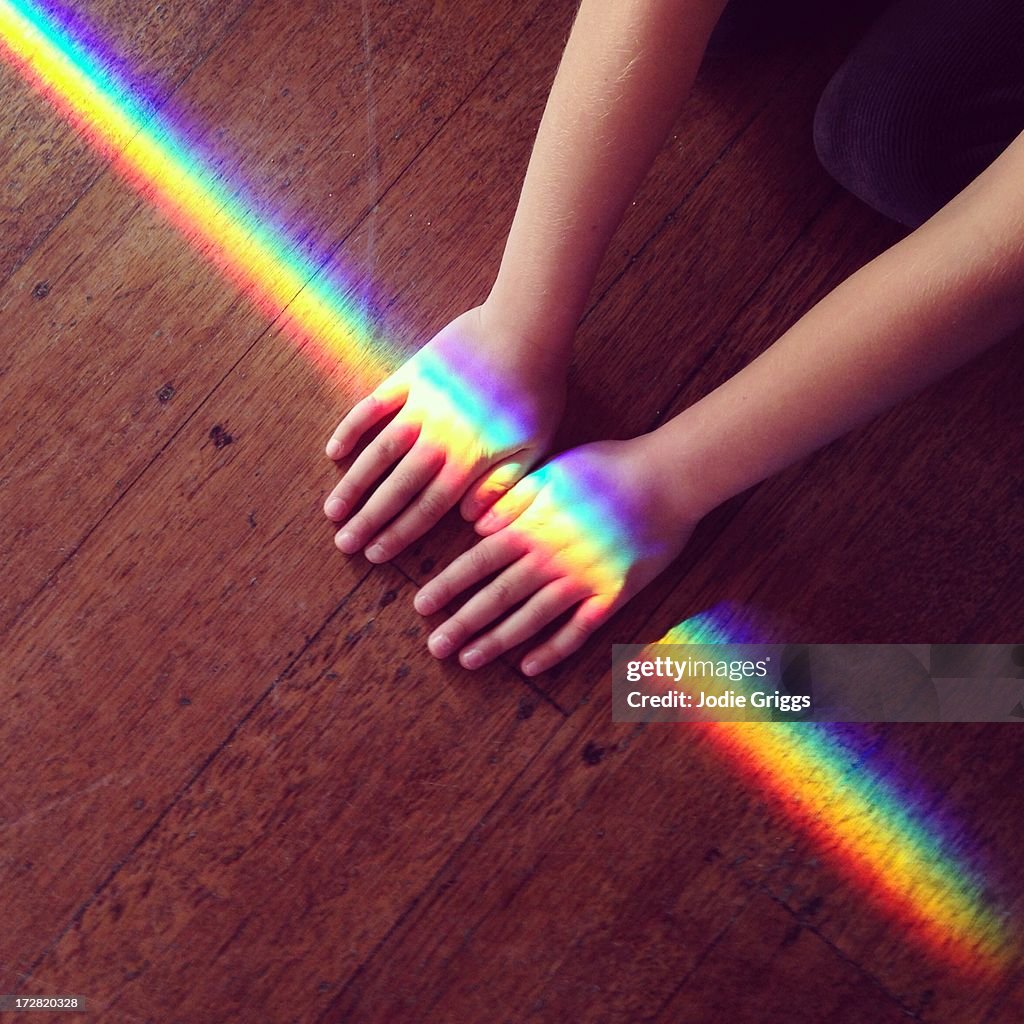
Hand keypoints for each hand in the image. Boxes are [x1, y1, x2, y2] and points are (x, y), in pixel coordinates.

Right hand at [323, 306, 565, 561]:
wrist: (525, 329)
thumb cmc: (538, 391)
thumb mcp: (533, 447)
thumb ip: (503, 487)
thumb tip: (472, 522)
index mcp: (468, 461)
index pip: (427, 508)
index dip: (399, 534)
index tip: (375, 555)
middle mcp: (437, 439)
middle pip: (396, 488)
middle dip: (368, 520)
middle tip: (344, 543)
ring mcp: (419, 406)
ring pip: (377, 453)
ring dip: (354, 484)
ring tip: (332, 510)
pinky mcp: (411, 375)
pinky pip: (374, 406)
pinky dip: (352, 428)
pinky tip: (333, 451)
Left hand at [413, 437, 699, 674]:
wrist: (668, 478)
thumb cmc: (608, 467)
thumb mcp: (551, 473)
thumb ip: (513, 499)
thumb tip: (477, 525)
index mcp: (532, 526)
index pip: (478, 562)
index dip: (448, 586)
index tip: (422, 607)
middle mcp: (550, 558)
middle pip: (497, 597)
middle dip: (463, 623)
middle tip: (435, 647)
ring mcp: (582, 580)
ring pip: (531, 619)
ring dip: (497, 642)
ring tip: (469, 660)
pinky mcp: (613, 595)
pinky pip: (578, 630)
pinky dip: (552, 650)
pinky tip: (529, 667)